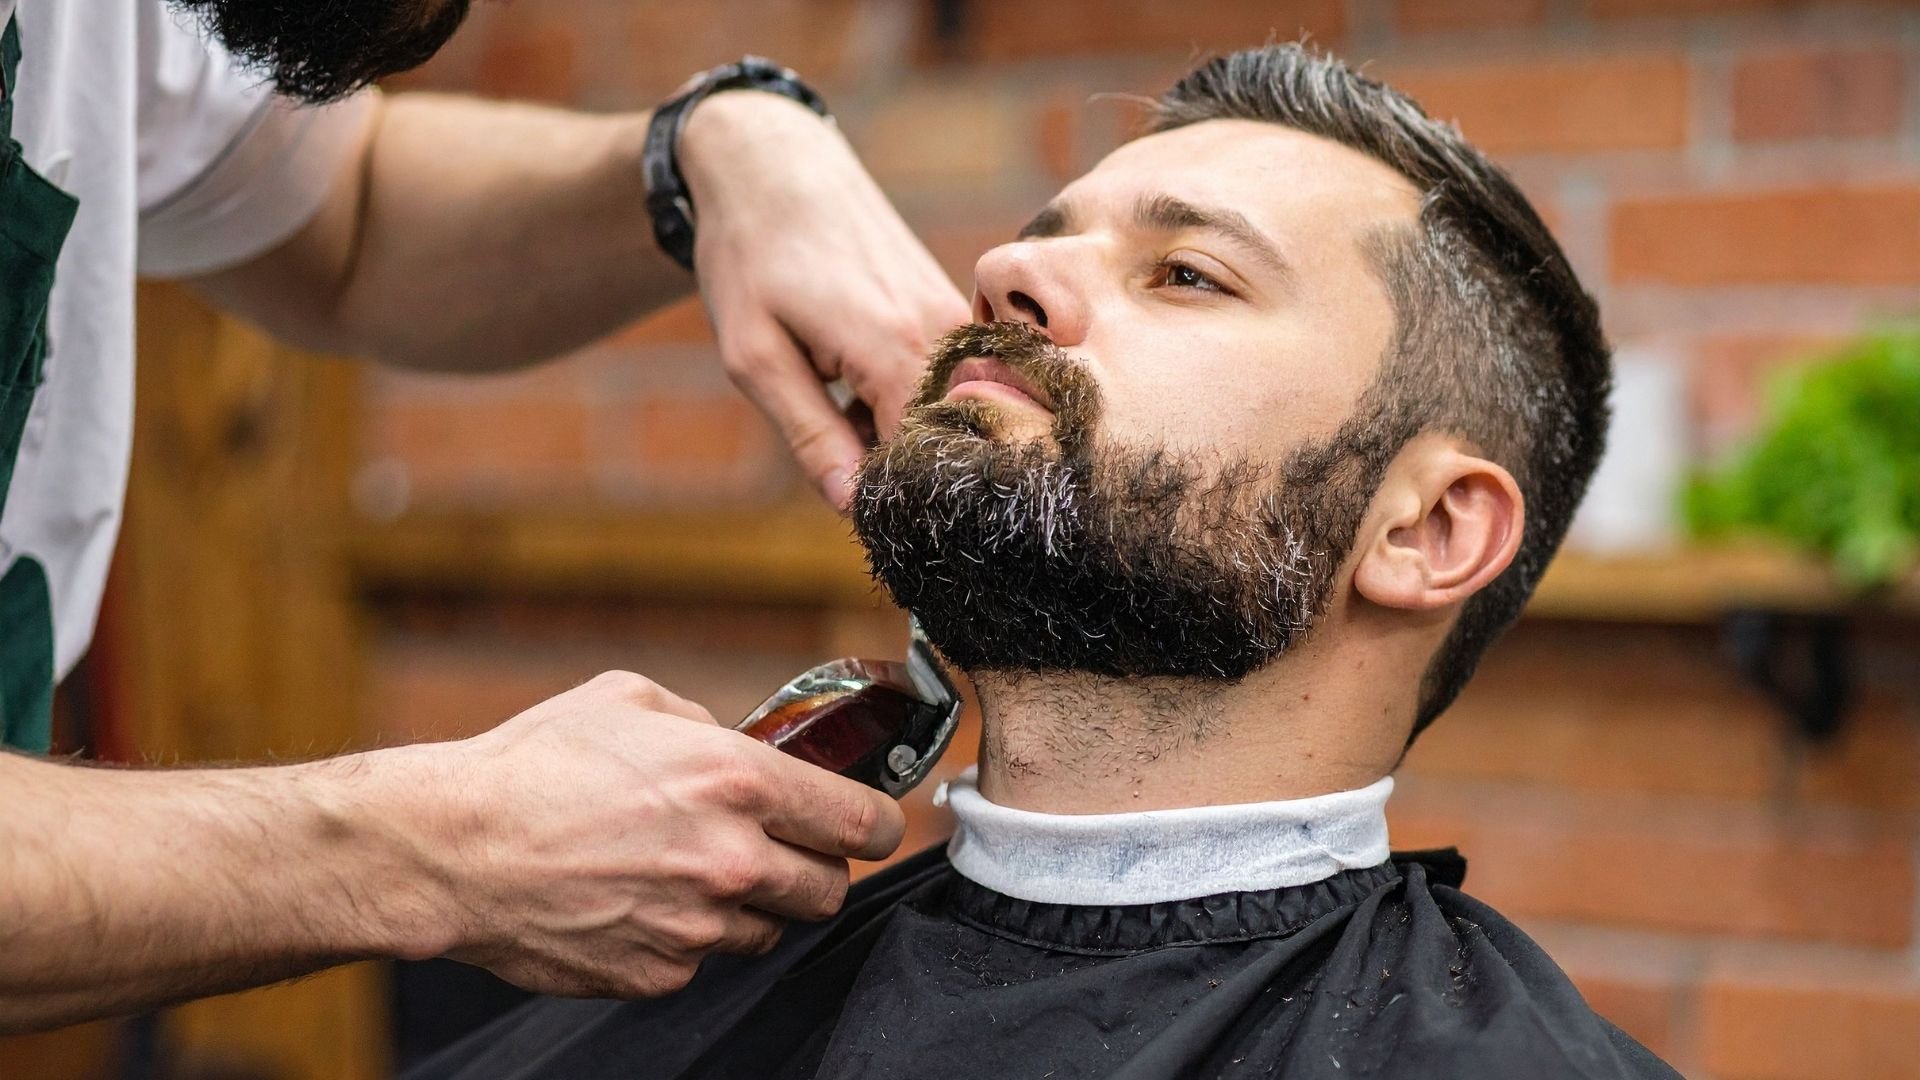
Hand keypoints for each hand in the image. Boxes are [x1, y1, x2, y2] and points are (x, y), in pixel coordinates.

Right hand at [410, 671, 906, 996]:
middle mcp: (730, 859)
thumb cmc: (534, 765)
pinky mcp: (658, 974)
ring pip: (768, 930)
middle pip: (828, 889)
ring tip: (689, 871)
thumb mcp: (633, 701)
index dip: (878, 825)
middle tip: (775, 847)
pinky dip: (687, 938)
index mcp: (736, 781)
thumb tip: (743, 745)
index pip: (862, 823)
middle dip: (812, 867)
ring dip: (748, 905)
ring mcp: (696, 928)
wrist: (453, 848)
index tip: (870, 825)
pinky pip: (703, 961)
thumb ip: (709, 725)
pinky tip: (640, 901)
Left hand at [680, 92, 969, 509]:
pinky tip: (852, 382)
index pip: (921, 465)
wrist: (774, 165)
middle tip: (829, 449)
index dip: (887, 500)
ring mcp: (961, 322)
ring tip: (833, 401)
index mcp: (899, 349)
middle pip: (942, 445)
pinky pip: (943, 387)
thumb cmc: (752, 256)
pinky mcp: (956, 314)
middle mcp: (948, 336)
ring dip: (892, 432)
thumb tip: (852, 505)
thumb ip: (809, 435)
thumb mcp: (755, 356)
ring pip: (944, 418)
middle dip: (893, 470)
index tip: (849, 508)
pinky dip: (901, 402)